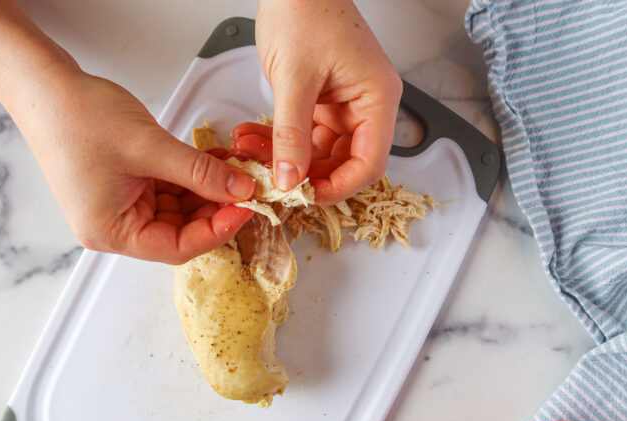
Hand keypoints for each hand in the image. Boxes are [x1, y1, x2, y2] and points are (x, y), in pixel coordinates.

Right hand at [3, 62, 255, 264]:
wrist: (43, 85)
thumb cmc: (77, 116)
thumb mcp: (150, 147)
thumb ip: (200, 172)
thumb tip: (241, 189)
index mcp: (111, 232)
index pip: (177, 247)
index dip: (217, 229)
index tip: (245, 207)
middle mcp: (113, 227)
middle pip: (180, 231)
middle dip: (215, 207)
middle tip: (246, 185)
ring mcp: (119, 206)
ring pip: (178, 209)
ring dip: (207, 189)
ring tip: (234, 167)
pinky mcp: (125, 186)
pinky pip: (168, 190)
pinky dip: (192, 177)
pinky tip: (214, 160)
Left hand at [255, 0, 401, 204]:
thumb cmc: (305, 10)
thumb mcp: (294, 78)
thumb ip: (292, 134)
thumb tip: (289, 179)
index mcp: (377, 98)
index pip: (369, 163)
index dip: (339, 187)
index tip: (305, 196)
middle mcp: (366, 105)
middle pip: (345, 163)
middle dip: (307, 176)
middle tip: (271, 182)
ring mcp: (343, 105)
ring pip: (319, 153)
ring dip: (286, 159)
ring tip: (250, 155)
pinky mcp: (321, 102)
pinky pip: (304, 136)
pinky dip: (279, 142)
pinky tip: (253, 140)